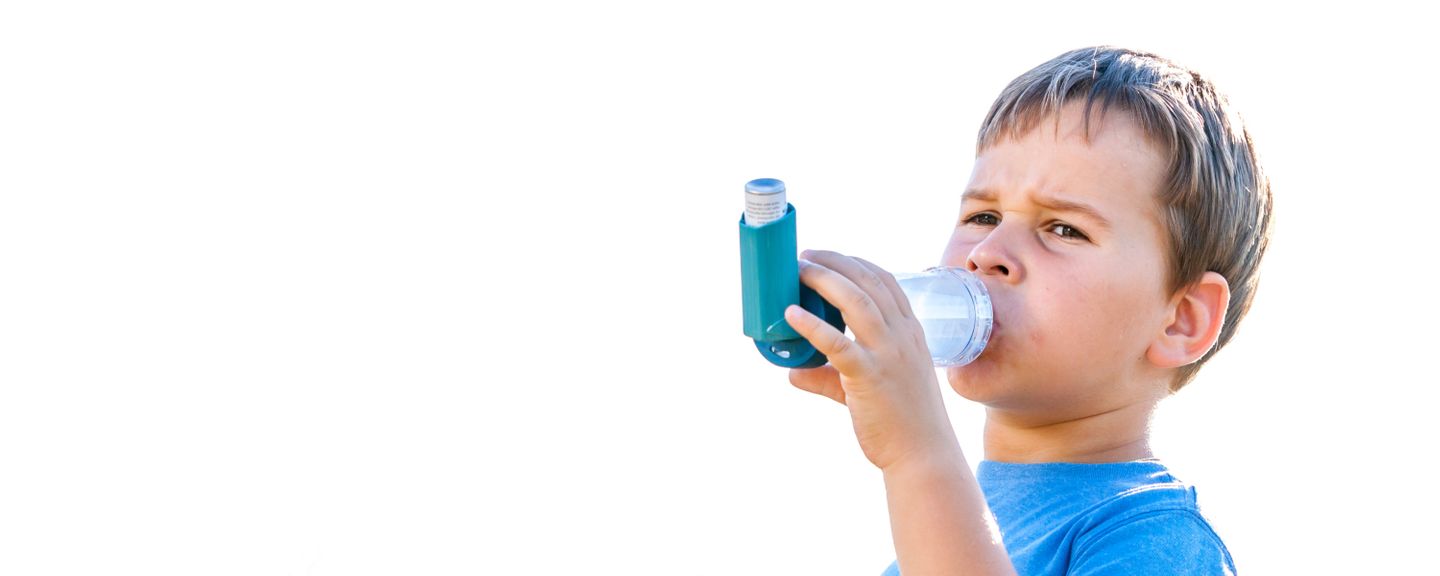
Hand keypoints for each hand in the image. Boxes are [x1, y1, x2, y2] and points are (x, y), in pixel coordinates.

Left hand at [785, 250, 959, 471]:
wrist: (923, 456)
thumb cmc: (901, 423)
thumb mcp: (868, 388)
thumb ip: (829, 376)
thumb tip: (794, 372)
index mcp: (909, 333)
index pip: (885, 282)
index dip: (855, 263)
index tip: (830, 256)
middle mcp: (901, 336)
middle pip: (868, 282)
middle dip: (835, 262)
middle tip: (805, 256)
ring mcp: (888, 354)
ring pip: (856, 302)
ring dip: (825, 279)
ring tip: (799, 269)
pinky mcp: (869, 377)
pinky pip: (837, 343)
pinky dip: (812, 325)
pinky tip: (790, 314)